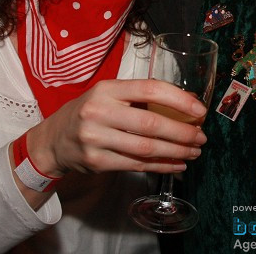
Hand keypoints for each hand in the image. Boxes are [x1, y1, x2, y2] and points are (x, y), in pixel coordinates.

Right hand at [26, 79, 208, 176]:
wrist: (54, 140)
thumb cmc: (91, 112)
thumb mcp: (110, 95)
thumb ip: (141, 97)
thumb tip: (187, 103)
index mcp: (107, 89)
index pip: (150, 89)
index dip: (179, 100)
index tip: (200, 111)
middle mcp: (99, 112)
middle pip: (151, 123)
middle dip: (182, 133)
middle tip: (201, 137)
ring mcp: (96, 138)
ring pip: (146, 148)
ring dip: (176, 152)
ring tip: (193, 152)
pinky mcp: (96, 162)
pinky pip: (137, 165)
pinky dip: (161, 166)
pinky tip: (176, 164)